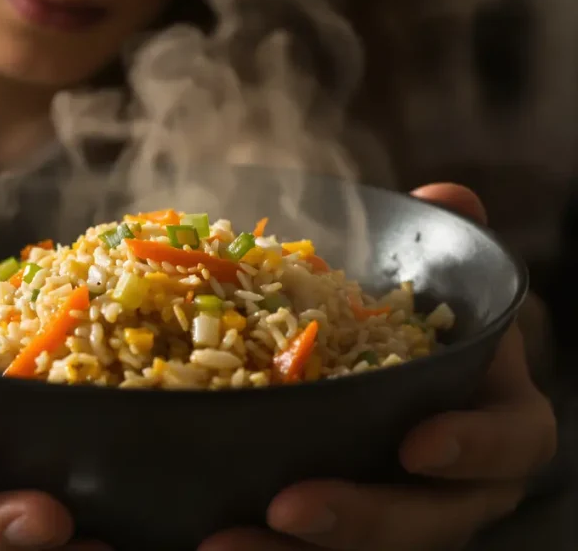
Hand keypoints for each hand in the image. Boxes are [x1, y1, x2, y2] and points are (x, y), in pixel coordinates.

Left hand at [199, 183, 557, 550]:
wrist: (377, 384)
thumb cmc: (410, 340)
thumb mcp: (425, 295)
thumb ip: (439, 252)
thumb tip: (447, 197)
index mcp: (490, 425)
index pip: (510, 444)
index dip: (474, 448)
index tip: (416, 444)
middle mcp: (452, 486)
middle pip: (425, 523)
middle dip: (360, 520)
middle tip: (288, 508)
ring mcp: (395, 516)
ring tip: (222, 543)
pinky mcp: (338, 533)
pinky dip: (256, 550)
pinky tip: (203, 539)